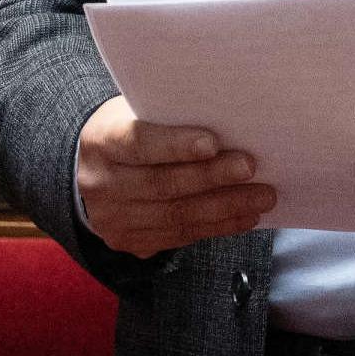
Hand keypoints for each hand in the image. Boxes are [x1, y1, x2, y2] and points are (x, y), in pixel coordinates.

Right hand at [73, 96, 276, 256]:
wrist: (92, 169)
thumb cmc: (130, 130)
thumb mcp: (137, 113)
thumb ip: (170, 119)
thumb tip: (232, 125)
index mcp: (100, 141)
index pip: (139, 143)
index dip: (177, 145)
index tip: (214, 143)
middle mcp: (100, 184)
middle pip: (163, 184)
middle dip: (213, 177)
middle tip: (252, 168)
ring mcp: (113, 219)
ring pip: (176, 216)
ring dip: (225, 208)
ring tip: (261, 197)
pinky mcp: (130, 242)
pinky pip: (180, 237)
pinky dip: (217, 227)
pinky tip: (244, 217)